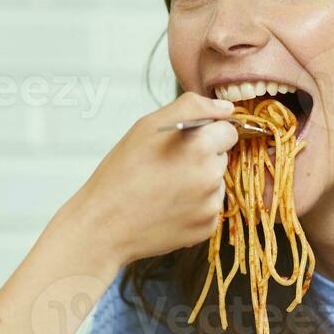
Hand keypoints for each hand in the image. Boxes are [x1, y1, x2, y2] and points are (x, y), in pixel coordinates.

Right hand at [63, 92, 237, 265]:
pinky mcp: (207, 227)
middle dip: (203, 157)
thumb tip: (226, 109)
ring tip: (165, 188)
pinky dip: (195, 206)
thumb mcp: (147, 126)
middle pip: (222, 156)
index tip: (185, 141)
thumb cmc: (121, 172)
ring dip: (200, 182)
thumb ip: (192, 107)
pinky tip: (169, 206)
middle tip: (168, 165)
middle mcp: (211, 176)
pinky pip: (209, 207)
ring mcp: (210, 205)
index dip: (207, 132)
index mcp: (200, 146)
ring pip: (216, 182)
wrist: (105, 225)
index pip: (229, 130)